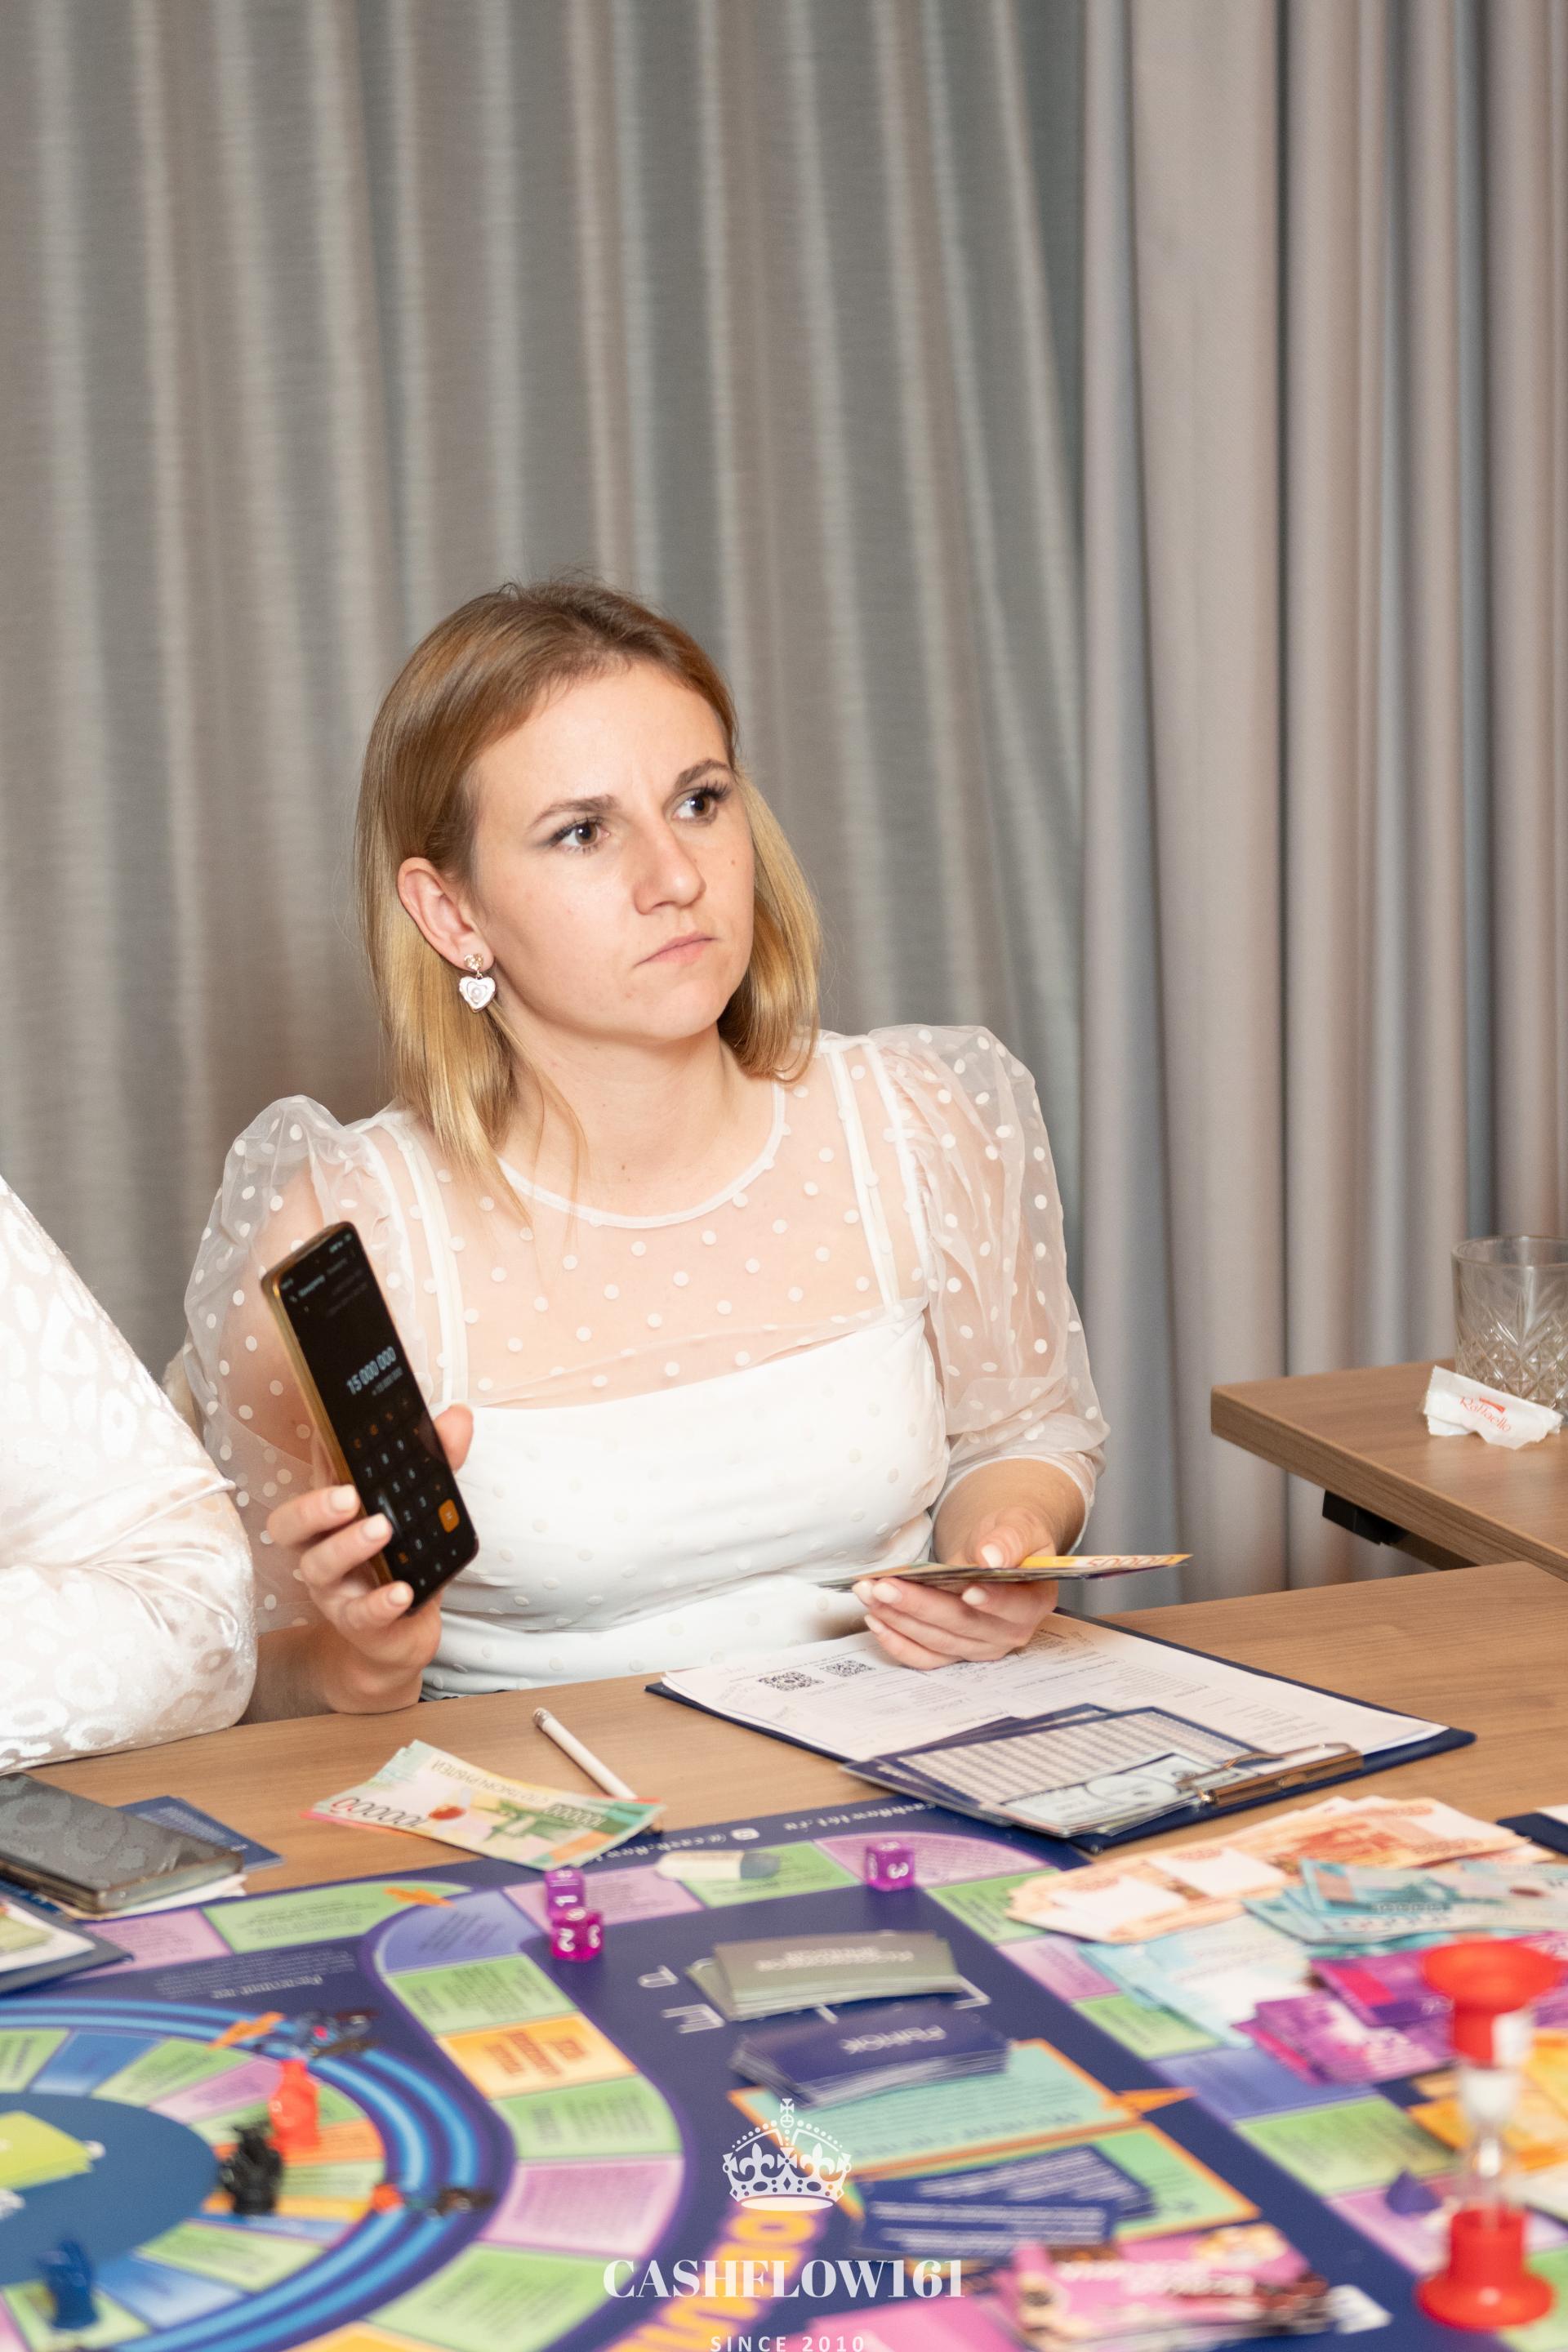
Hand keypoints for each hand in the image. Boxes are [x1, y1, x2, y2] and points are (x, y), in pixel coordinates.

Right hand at [263, 1406, 472, 1711]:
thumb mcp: (421, 1509)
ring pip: (319, 1567)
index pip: (312, 1477)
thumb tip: (458, 1416)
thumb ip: (439, 1462)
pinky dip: (379, 1602)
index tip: (331, 1431)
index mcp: (331, 1515)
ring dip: (349, 1546)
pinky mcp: (358, 1624)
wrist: (399, 1637)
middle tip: (349, 1495)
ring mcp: (335, 1589)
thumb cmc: (401, 1561)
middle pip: (289, 1524)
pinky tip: (401, 1592)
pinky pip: (361, 1615)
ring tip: (382, 1529)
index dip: (316, 1454)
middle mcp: (321, 1549)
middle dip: (313, 1506)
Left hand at [853, 1493, 1061, 1670]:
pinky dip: (897, 1641)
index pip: (1015, 1607)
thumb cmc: (1009, 1538)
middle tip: (885, 1586)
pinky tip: (876, 1619)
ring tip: (870, 1593)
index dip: (992, 1601)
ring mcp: (979, 1647)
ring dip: (899, 1619)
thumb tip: (992, 1556)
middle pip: (963, 1624)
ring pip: (937, 1641)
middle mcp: (1008, 1632)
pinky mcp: (954, 1652)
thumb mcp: (1020, 1525)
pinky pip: (924, 1657)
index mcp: (1034, 1602)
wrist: (995, 1551)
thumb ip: (1010, 1539)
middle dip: (920, 1605)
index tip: (967, 1591)